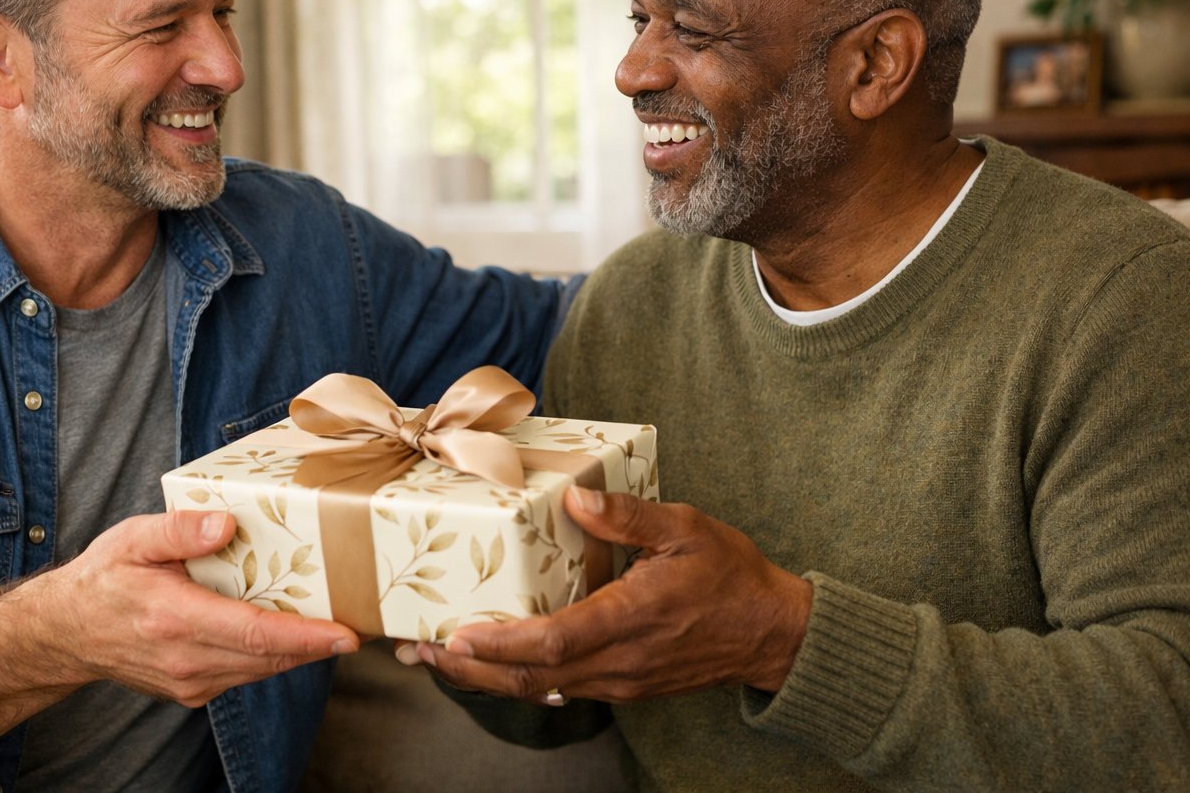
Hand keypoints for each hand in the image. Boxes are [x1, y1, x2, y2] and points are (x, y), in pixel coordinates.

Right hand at [36, 509, 359, 706]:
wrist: (66, 633)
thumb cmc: (103, 579)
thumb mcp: (132, 539)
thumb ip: (178, 530)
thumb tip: (224, 525)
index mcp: (174, 619)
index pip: (254, 634)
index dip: (305, 638)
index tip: (346, 634)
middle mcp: (186, 659)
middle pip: (269, 657)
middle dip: (320, 642)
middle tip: (365, 619)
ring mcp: (190, 682)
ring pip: (262, 669)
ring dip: (301, 650)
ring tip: (340, 621)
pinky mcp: (193, 691)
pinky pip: (246, 673)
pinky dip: (273, 654)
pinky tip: (290, 629)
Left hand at [395, 488, 810, 703]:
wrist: (772, 634)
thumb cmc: (730, 575)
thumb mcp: (688, 527)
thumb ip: (629, 517)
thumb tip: (576, 500)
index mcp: (633, 617)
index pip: (556, 641)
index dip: (501, 644)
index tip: (456, 638)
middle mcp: (621, 660)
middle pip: (532, 677)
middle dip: (471, 668)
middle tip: (418, 651)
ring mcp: (621, 680)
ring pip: (541, 689)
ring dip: (486, 677)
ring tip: (437, 659)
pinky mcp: (622, 686)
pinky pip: (560, 689)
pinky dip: (519, 679)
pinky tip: (490, 664)